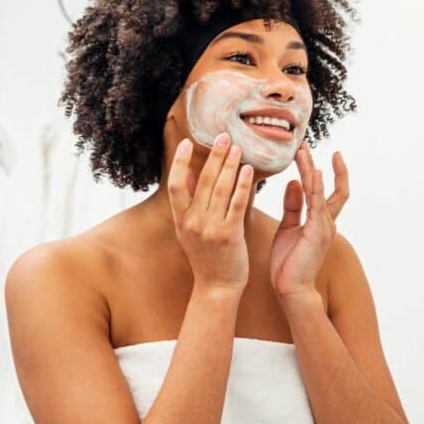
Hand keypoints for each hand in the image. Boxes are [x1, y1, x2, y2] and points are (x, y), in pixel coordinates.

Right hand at [168, 132, 253, 291]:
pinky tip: (248, 170)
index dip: (178, 162)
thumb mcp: (188, 230)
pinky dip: (241, 185)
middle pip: (201, 181)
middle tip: (223, 136)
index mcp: (181, 220)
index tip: (186, 142)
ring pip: (220, 189)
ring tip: (237, 147)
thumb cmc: (206, 256)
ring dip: (229, 165)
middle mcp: (192, 222)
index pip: (175, 185)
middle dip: (213, 156)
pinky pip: (236, 204)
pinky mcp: (229, 235)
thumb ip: (188, 202)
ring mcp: (210, 229)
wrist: (217, 287)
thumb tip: (186, 172)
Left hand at [270, 141, 348, 301]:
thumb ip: (293, 205)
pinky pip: (317, 204)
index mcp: (320, 221)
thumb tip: (294, 183)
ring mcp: (324, 226)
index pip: (326, 191)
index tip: (309, 152)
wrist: (291, 289)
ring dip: (312, 169)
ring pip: (322, 191)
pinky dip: (315, 187)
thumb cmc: (288, 263)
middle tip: (306, 144)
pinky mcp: (317, 232)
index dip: (321, 171)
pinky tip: (311, 172)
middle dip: (321, 165)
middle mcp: (327, 221)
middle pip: (331, 187)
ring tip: (303, 151)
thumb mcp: (288, 227)